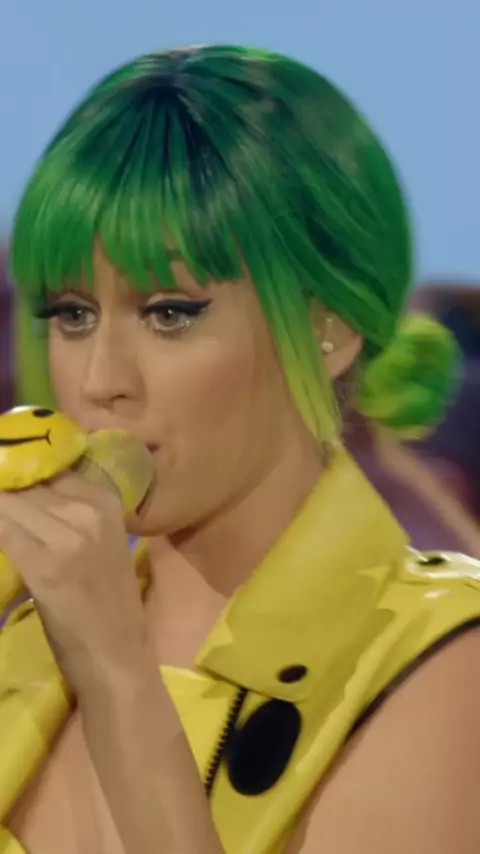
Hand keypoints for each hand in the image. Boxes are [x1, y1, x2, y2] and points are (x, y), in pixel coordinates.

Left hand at [0, 472, 146, 691]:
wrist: (116, 655)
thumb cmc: (106, 604)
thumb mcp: (100, 543)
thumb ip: (68, 511)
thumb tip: (22, 488)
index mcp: (106, 500)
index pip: (49, 465)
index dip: (17, 469)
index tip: (6, 476)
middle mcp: (89, 510)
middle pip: (26, 482)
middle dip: (3, 489)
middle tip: (1, 505)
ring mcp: (67, 536)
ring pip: (9, 502)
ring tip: (1, 524)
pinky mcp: (45, 566)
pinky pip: (3, 531)